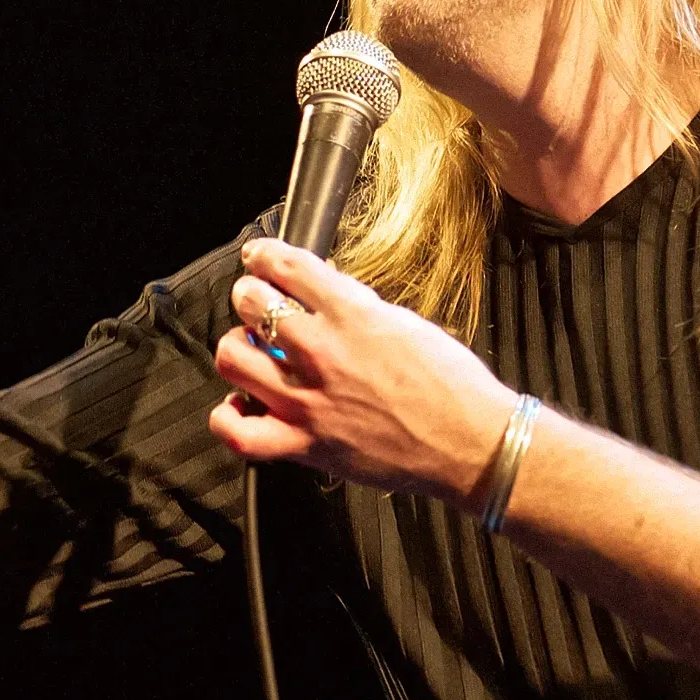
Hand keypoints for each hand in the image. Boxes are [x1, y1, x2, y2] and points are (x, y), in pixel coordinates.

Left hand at [210, 238, 515, 508]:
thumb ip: (357, 308)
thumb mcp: (406, 323)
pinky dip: (228, 417)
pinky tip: (241, 405)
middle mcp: (323, 352)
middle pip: (251, 305)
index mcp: (352, 315)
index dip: (264, 254)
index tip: (258, 256)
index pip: (288, 267)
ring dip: (236, 346)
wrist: (471, 444)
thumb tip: (322, 294)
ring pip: (233, 359)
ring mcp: (308, 401)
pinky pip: (240, 433)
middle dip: (249, 296)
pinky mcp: (306, 445)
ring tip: (249, 349)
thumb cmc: (451, 384)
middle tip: (255, 302)